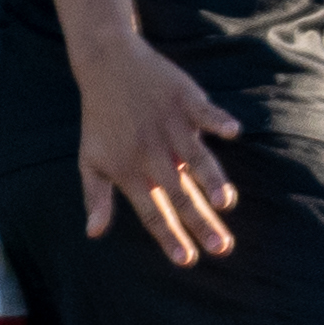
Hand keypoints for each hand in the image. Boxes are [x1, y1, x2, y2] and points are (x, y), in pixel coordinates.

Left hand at [72, 39, 243, 264]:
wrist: (106, 64)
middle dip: (200, 222)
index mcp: (129, 170)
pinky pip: (204, 112)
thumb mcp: (90, 159)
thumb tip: (93, 233)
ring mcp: (169, 125)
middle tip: (221, 248)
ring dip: (211, 179)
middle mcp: (151, 152)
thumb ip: (96, 197)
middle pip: (179, 194)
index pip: (152, 212)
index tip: (187, 260)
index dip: (169, 236)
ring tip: (226, 202)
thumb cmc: (100, 119)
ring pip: (195, 157)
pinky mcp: (184, 100)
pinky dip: (217, 120)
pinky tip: (232, 131)